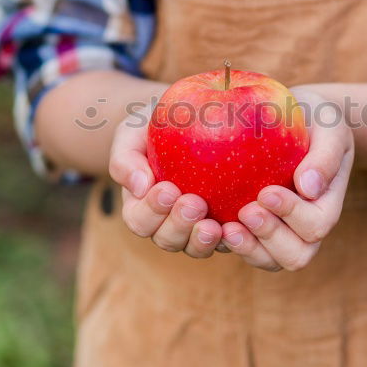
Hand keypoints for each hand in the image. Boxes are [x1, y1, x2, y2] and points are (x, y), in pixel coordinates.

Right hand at [108, 101, 224, 258]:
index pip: (140, 219)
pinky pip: (229, 240)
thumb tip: (138, 187)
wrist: (193, 119)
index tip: (169, 189)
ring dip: (202, 240)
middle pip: (167, 239)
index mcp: (142, 206)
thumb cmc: (156, 126)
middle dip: (179, 225)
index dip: (152, 210)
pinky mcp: (225, 226)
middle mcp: (167, 223)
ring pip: (195, 248)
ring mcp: (197, 227)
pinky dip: (233, 237)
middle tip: (195, 203)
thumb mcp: (133, 133)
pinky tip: (240, 224)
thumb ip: (126, 159)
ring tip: (213, 225)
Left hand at [220, 87, 354, 271]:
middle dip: (269, 238)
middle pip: (293, 256)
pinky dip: (215, 240)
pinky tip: (199, 217)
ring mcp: (273, 230)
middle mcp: (301, 227)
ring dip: (243, 248)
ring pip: (264, 259)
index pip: (315, 226)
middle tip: (246, 211)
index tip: (267, 191)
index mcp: (324, 205)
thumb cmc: (314, 117)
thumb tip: (308, 188)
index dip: (293, 215)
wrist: (291, 114)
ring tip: (218, 226)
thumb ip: (326, 154)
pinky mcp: (245, 225)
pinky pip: (234, 246)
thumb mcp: (329, 124)